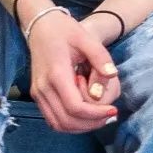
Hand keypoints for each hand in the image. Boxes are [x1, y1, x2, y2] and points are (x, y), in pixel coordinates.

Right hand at [26, 12, 119, 132]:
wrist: (40, 26)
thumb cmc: (65, 30)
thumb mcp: (86, 38)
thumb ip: (100, 56)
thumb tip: (112, 75)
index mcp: (56, 74)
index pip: (75, 107)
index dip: (96, 114)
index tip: (114, 110)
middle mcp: (43, 87)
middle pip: (66, 121)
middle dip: (91, 123)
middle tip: (110, 116)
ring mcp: (38, 93)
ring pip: (58, 124)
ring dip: (81, 126)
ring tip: (100, 117)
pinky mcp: (38, 95)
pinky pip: (53, 118)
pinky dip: (70, 122)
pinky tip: (87, 114)